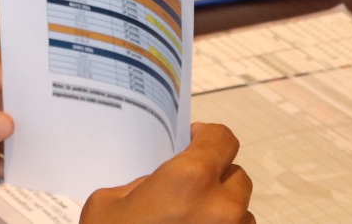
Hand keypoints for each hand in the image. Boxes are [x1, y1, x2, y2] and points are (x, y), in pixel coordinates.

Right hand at [80, 123, 253, 223]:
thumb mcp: (109, 203)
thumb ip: (143, 185)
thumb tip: (160, 187)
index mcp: (189, 179)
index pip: (223, 139)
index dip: (208, 137)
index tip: (194, 139)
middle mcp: (222, 207)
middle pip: (238, 177)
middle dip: (216, 178)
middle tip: (188, 188)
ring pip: (242, 214)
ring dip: (222, 213)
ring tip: (190, 222)